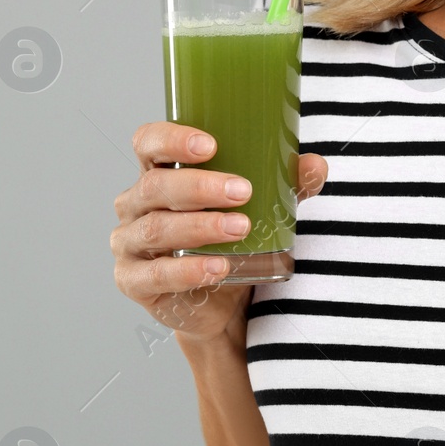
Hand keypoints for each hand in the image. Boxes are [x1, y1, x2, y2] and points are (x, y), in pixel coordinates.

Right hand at [111, 123, 328, 346]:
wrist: (221, 306)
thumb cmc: (230, 243)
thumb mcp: (258, 210)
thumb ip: (285, 187)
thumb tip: (315, 165)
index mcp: (158, 174)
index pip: (148, 143)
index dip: (171, 139)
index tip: (210, 145)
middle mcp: (135, 205)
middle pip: (155, 186)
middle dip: (199, 187)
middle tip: (242, 191)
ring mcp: (129, 244)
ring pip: (156, 228)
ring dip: (199, 226)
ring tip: (239, 228)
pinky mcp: (133, 282)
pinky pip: (155, 275)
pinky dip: (187, 271)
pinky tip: (217, 268)